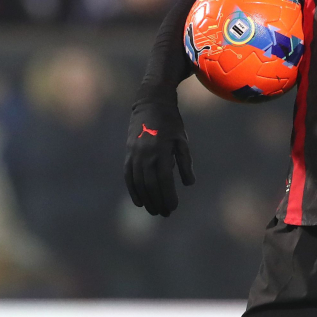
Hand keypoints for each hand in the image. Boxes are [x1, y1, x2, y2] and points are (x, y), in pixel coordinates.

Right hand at [124, 100, 194, 216]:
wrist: (150, 103)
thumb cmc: (171, 123)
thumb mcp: (182, 140)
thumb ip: (185, 162)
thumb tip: (188, 184)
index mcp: (161, 151)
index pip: (164, 180)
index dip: (168, 196)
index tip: (173, 207)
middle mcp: (145, 154)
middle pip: (150, 185)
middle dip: (158, 201)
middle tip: (165, 213)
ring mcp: (134, 154)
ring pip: (138, 183)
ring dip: (146, 199)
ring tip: (154, 211)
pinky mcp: (128, 153)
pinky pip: (128, 176)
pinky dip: (133, 190)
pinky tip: (139, 201)